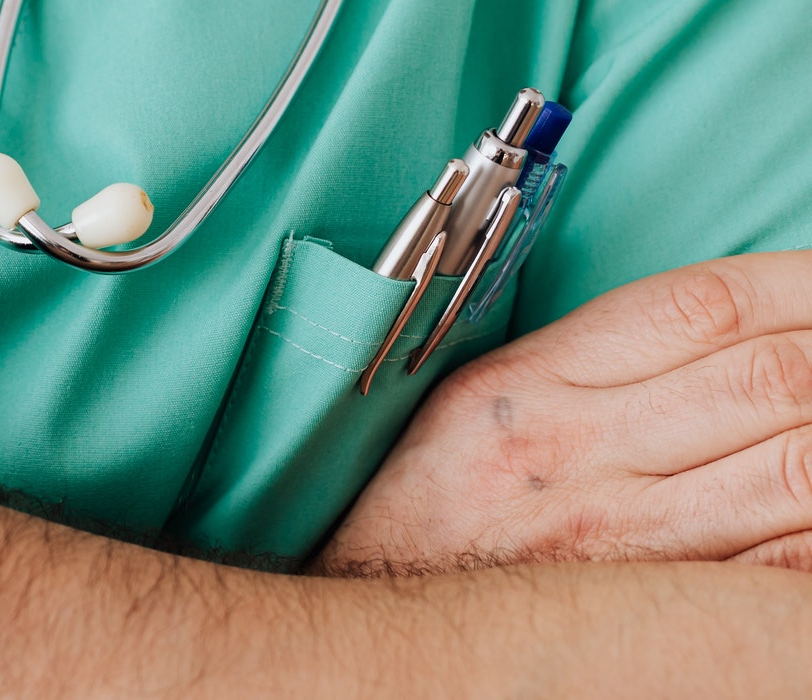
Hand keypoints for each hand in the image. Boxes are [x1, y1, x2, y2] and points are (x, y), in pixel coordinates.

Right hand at [321, 251, 811, 574]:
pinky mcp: (662, 615)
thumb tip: (722, 326)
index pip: (703, 305)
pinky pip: (789, 567)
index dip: (802, 282)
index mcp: (526, 390)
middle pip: (774, 379)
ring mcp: (626, 546)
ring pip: (804, 470)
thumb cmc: (422, 517)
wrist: (381, 644)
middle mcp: (577, 459)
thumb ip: (584, 357)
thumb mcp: (474, 407)